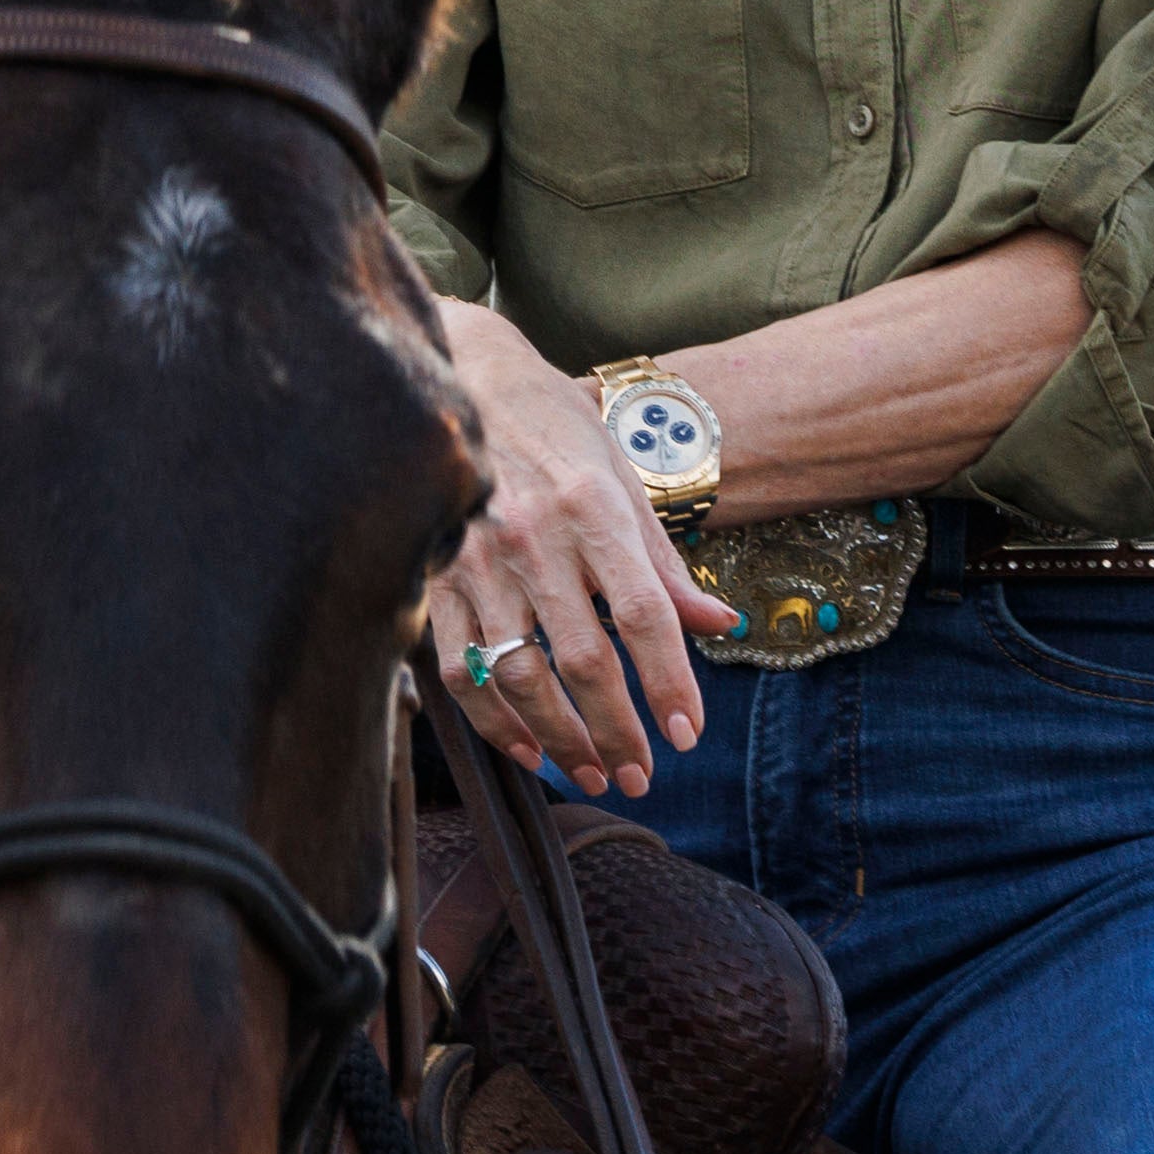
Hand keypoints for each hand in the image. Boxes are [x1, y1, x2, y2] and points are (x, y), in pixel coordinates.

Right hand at [423, 306, 735, 799]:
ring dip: (559, 739)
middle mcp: (536, 537)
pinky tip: (525, 746)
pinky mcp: (435, 579)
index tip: (687, 734)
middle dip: (618, 731)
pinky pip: (462, 671)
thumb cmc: (555, 428)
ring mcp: (478, 561)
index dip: (670, 682)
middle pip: (585, 661)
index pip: (644, 614)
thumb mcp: (622, 479)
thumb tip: (719, 624)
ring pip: (521, 677)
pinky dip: (494, 720)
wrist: (463, 377)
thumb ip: (665, 563)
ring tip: (590, 771)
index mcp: (594, 508)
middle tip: (640, 775)